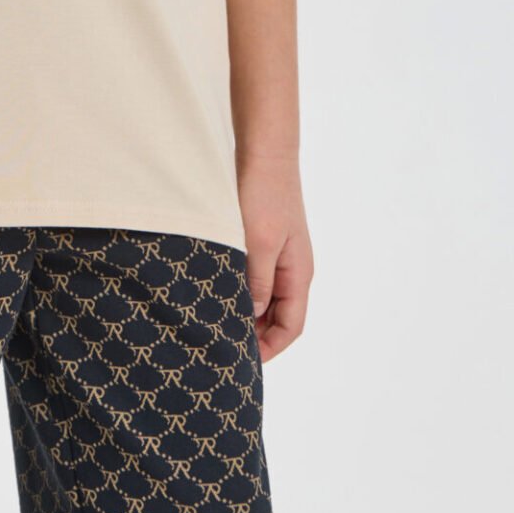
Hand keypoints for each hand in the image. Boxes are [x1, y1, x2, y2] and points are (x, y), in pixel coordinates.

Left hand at [236, 150, 313, 361]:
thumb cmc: (264, 195)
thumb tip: (249, 319)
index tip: (241, 362)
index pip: (291, 327)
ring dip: (244, 311)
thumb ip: (256, 283)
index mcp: (298, 274)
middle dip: (255, 335)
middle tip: (222, 346)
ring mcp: (278, 254)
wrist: (264, 150)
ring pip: (263, 296)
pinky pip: (253, 276)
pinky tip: (215, 290)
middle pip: (277, 316)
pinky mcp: (262, 240)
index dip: (269, 349)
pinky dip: (238, 289)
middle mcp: (292, 269)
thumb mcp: (259, 243)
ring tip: (215, 323)